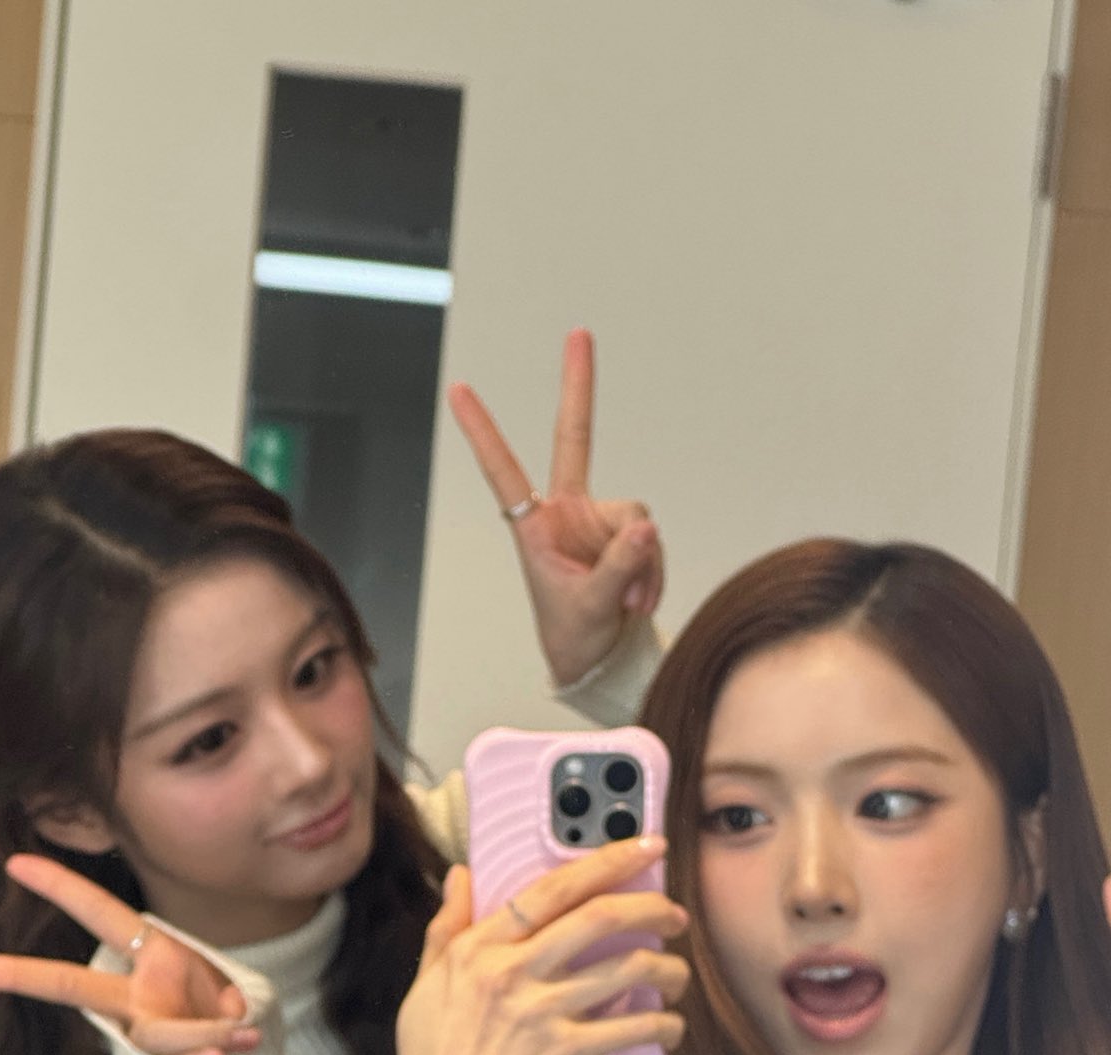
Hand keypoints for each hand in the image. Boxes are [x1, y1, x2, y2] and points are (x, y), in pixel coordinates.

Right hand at [0, 854, 261, 1054]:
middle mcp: (130, 993)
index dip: (61, 886)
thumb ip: (224, 1006)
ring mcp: (138, 1028)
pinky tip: (223, 1054)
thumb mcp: (223, 985)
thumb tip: (236, 1029)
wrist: (229, 1041)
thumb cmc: (212, 996)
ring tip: (238, 1034)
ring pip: (156, 1034)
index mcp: (144, 951)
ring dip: (203, 1033)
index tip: (15, 863)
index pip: (99, 912)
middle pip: (70, 984)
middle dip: (20, 975)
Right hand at [382, 836, 689, 1054]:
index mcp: (481, 948)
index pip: (552, 888)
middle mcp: (513, 972)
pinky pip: (631, 1029)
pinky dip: (663, 1026)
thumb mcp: (426, 984)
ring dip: (667, 969)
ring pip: (627, 970)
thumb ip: (447, 925)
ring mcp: (541, 1013)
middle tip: (675, 915)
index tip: (645, 846)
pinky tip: (671, 1028)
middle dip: (651, 908)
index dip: (607, 859)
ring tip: (678, 976)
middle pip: (600, 918)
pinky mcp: (565, 1054)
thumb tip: (460, 875)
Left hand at [450, 328, 663, 689]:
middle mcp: (567, 513)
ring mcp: (599, 521)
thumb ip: (618, 569)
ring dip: (642, 564)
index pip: (504, 472)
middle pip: (576, 438)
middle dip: (579, 386)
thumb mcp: (592, 610)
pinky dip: (652, 572)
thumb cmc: (575, 638)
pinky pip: (652, 541)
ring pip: (637, 519)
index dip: (484, 432)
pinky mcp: (628, 535)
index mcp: (535, 528)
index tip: (458, 391)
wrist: (600, 664)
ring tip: (630, 602)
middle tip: (579, 334)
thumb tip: (646, 528)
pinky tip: (640, 599)